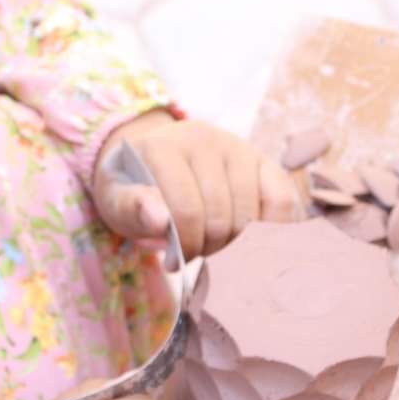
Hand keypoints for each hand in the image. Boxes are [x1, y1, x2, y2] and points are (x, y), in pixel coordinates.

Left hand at [92, 110, 299, 259]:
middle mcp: (203, 138)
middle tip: (194, 255)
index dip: (185, 245)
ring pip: (252, 213)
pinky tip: (253, 244)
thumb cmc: (132, 186)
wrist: (149, 160)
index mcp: (162, 146)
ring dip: (236, 243)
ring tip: (214, 246)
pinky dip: (274, 229)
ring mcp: (237, 146)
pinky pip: (282, 200)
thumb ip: (131, 208)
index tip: (174, 261)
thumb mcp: (116, 198)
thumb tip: (159, 220)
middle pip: (221, 215)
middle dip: (208, 247)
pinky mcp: (263, 160)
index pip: (186, 209)